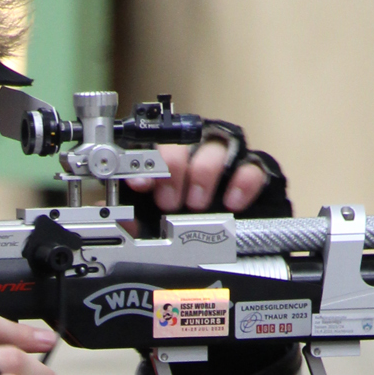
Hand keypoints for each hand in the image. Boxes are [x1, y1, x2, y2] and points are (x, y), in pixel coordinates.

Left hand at [122, 120, 291, 236]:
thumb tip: (118, 222)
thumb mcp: (156, 218)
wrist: (228, 234)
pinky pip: (252, 167)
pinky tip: (231, 201)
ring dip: (203, 173)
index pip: (152, 146)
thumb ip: (137, 217)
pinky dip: (241, 182)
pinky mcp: (255, 170)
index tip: (140, 185)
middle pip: (184, 140)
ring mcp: (227, 157)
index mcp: (168, 158)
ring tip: (196, 203)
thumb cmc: (186, 216)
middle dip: (172, 168)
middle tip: (168, 202)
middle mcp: (196, 150)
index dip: (144, 163)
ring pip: (215, 146)